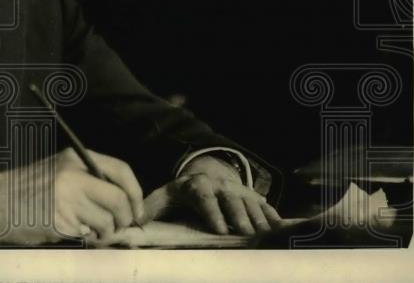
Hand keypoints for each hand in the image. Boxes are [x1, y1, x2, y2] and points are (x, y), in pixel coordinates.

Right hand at [0, 148, 144, 245]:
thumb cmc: (30, 189)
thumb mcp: (60, 171)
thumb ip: (89, 180)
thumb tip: (126, 202)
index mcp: (74, 158)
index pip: (120, 170)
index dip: (135, 193)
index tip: (137, 210)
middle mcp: (72, 176)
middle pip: (118, 199)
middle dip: (125, 218)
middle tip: (120, 226)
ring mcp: (66, 200)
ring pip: (107, 222)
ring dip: (105, 233)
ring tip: (91, 230)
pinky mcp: (59, 222)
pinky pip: (88, 235)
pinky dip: (88, 239)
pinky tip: (74, 232)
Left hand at [144, 155, 281, 234]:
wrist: (201, 177)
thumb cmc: (178, 195)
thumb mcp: (162, 198)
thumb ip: (148, 209)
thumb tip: (133, 224)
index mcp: (195, 185)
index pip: (204, 197)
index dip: (212, 212)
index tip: (220, 230)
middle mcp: (219, 185)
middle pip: (231, 199)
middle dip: (239, 216)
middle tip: (247, 234)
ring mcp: (237, 189)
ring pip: (250, 202)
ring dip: (258, 218)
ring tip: (265, 235)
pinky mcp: (251, 195)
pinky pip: (264, 204)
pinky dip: (272, 216)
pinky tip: (280, 228)